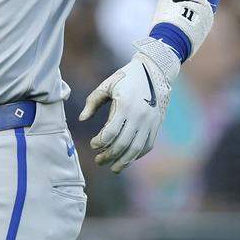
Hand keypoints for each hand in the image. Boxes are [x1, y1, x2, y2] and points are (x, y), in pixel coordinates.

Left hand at [78, 52, 173, 171]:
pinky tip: (127, 158)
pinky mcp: (157, 125)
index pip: (111, 132)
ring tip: (113, 168)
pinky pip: (148, 145)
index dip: (100, 142)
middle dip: (109, 155)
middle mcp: (140, 116)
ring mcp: (151, 122)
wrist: (154, 71)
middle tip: (99, 161)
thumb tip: (82, 120)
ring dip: (124, 161)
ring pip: (137, 148)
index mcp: (125, 105)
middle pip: (123, 144)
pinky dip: (137, 154)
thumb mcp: (106, 86)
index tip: (93, 145)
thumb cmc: (125, 78)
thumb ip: (92, 102)